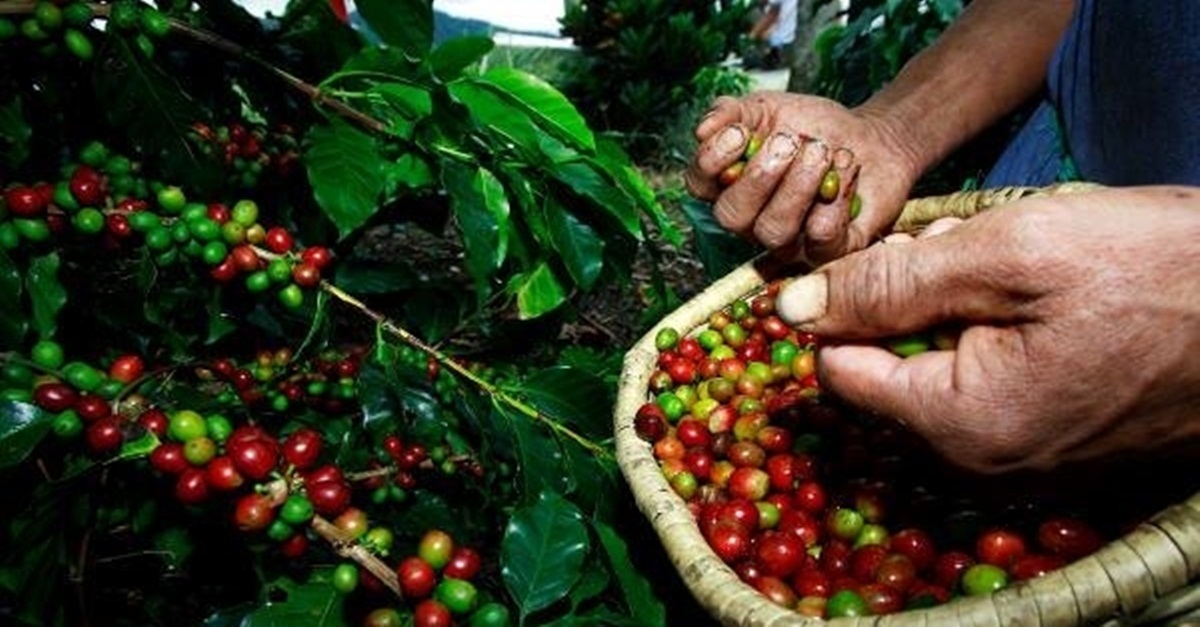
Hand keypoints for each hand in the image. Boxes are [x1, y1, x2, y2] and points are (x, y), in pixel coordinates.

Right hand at [684, 92, 921, 264]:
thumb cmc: (813, 127)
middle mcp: (751, 220)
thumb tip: (703, 131)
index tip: (740, 132)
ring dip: (799, 186)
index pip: (699, 185)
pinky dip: (835, 200)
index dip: (713, 161)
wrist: (871, 137)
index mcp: (727, 185)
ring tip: (822, 152)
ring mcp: (788, 241)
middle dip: (760, 175)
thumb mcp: (768, 108)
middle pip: (732, 217)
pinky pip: (821, 238)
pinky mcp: (828, 250)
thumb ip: (732, 113)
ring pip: (774, 232)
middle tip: (790, 141)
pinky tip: (846, 168)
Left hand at [774, 186, 1199, 472]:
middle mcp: (985, 459)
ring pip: (941, 376)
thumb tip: (792, 308)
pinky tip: (1041, 301)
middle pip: (891, 374)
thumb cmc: (1154, 271)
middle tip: (964, 252)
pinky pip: (993, 390)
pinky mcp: (1065, 444)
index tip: (890, 259)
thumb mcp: (1007, 255)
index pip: (842, 371)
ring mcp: (1030, 459)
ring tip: (1011, 269)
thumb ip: (889, 285)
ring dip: (954, 316)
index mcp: (960, 421)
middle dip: (907, 306)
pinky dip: (996, 340)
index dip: (847, 308)